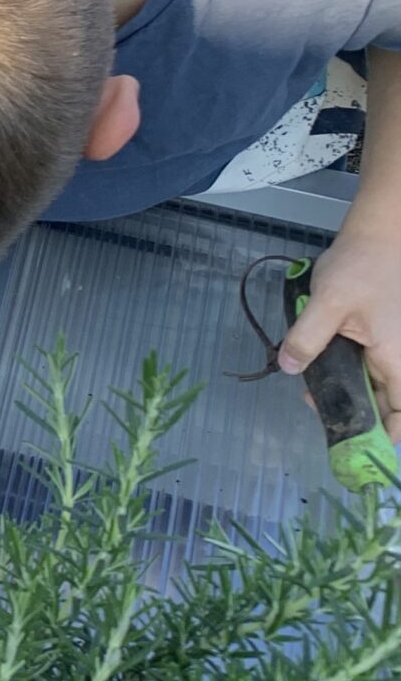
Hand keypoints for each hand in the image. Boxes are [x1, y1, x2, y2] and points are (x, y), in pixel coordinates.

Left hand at [279, 223, 400, 439]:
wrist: (377, 235)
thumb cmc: (360, 267)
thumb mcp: (328, 303)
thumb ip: (307, 338)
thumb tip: (291, 369)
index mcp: (397, 360)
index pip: (400, 414)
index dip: (383, 436)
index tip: (353, 445)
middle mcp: (399, 359)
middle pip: (383, 404)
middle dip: (349, 411)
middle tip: (313, 404)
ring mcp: (390, 348)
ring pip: (371, 385)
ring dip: (344, 390)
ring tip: (311, 387)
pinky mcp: (380, 337)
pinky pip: (366, 366)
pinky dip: (346, 371)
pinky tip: (319, 362)